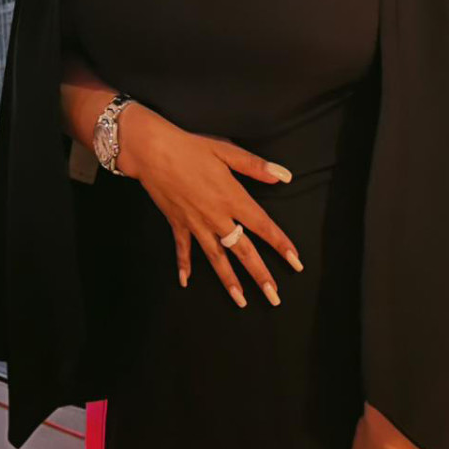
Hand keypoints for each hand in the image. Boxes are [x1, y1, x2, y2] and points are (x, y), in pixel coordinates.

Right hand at [116, 104, 303, 306]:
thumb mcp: (226, 151)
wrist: (152, 152)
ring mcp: (196, 223)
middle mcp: (216, 216)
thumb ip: (256, 166)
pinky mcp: (177, 223)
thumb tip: (284, 176)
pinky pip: (183, 249)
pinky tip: (186, 282)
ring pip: (216, 258)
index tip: (295, 262)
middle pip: (243, 251)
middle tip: (274, 298)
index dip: (281, 244)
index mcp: (232, 198)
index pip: (263, 226)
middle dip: (260, 275)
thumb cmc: (190, 147)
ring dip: (229, 281)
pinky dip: (184, 265)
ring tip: (241, 301)